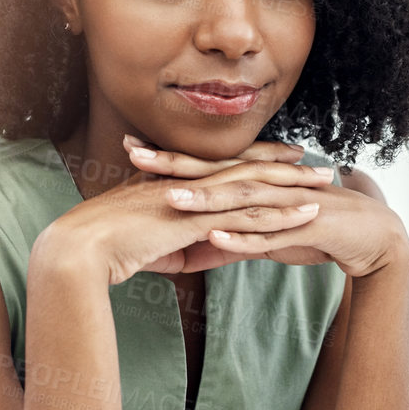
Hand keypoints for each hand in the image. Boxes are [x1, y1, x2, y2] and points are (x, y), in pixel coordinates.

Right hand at [36, 136, 333, 286]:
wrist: (80, 249)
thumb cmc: (106, 249)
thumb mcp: (149, 246)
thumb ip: (175, 245)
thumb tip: (190, 254)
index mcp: (179, 183)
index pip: (226, 167)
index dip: (258, 160)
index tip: (285, 155)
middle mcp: (191, 184)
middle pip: (249, 170)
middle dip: (287, 167)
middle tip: (320, 165)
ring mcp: (196, 200)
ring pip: (256, 188)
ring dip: (295, 187)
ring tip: (327, 185)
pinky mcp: (198, 220)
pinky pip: (248, 218)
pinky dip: (280, 216)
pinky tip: (307, 217)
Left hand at [123, 135, 408, 277]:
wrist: (376, 239)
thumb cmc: (320, 232)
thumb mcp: (271, 237)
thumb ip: (238, 238)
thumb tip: (204, 246)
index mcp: (260, 182)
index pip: (208, 167)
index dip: (171, 158)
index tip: (132, 150)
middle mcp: (271, 186)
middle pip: (216, 173)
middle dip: (175, 165)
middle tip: (135, 154)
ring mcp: (288, 205)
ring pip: (239, 200)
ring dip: (204, 198)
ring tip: (168, 196)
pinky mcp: (306, 228)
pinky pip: (268, 234)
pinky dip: (241, 236)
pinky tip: (215, 236)